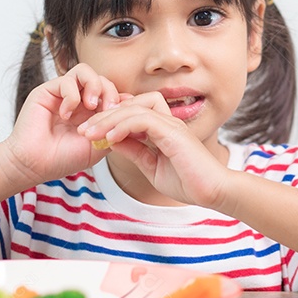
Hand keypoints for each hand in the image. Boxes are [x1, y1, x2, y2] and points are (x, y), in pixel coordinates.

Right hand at [2, 63, 126, 187]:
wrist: (35, 165)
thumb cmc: (63, 158)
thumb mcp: (98, 146)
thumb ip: (115, 127)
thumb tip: (137, 114)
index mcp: (91, 111)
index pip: (112, 92)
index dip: (121, 99)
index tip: (125, 115)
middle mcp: (78, 99)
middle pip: (102, 79)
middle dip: (110, 93)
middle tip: (109, 110)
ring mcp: (62, 94)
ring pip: (85, 71)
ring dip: (94, 86)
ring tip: (92, 106)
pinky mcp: (46, 91)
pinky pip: (66, 81)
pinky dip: (72, 96)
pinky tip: (67, 115)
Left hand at [77, 93, 230, 209]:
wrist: (214, 192)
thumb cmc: (189, 182)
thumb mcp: (151, 167)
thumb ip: (135, 151)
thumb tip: (112, 142)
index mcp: (163, 128)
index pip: (132, 112)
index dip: (110, 119)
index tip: (90, 134)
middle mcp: (167, 121)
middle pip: (130, 104)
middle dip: (103, 116)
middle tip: (83, 131)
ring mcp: (171, 124)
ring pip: (134, 108)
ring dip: (108, 120)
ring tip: (90, 134)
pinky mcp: (173, 132)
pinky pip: (143, 119)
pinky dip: (123, 126)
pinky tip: (109, 138)